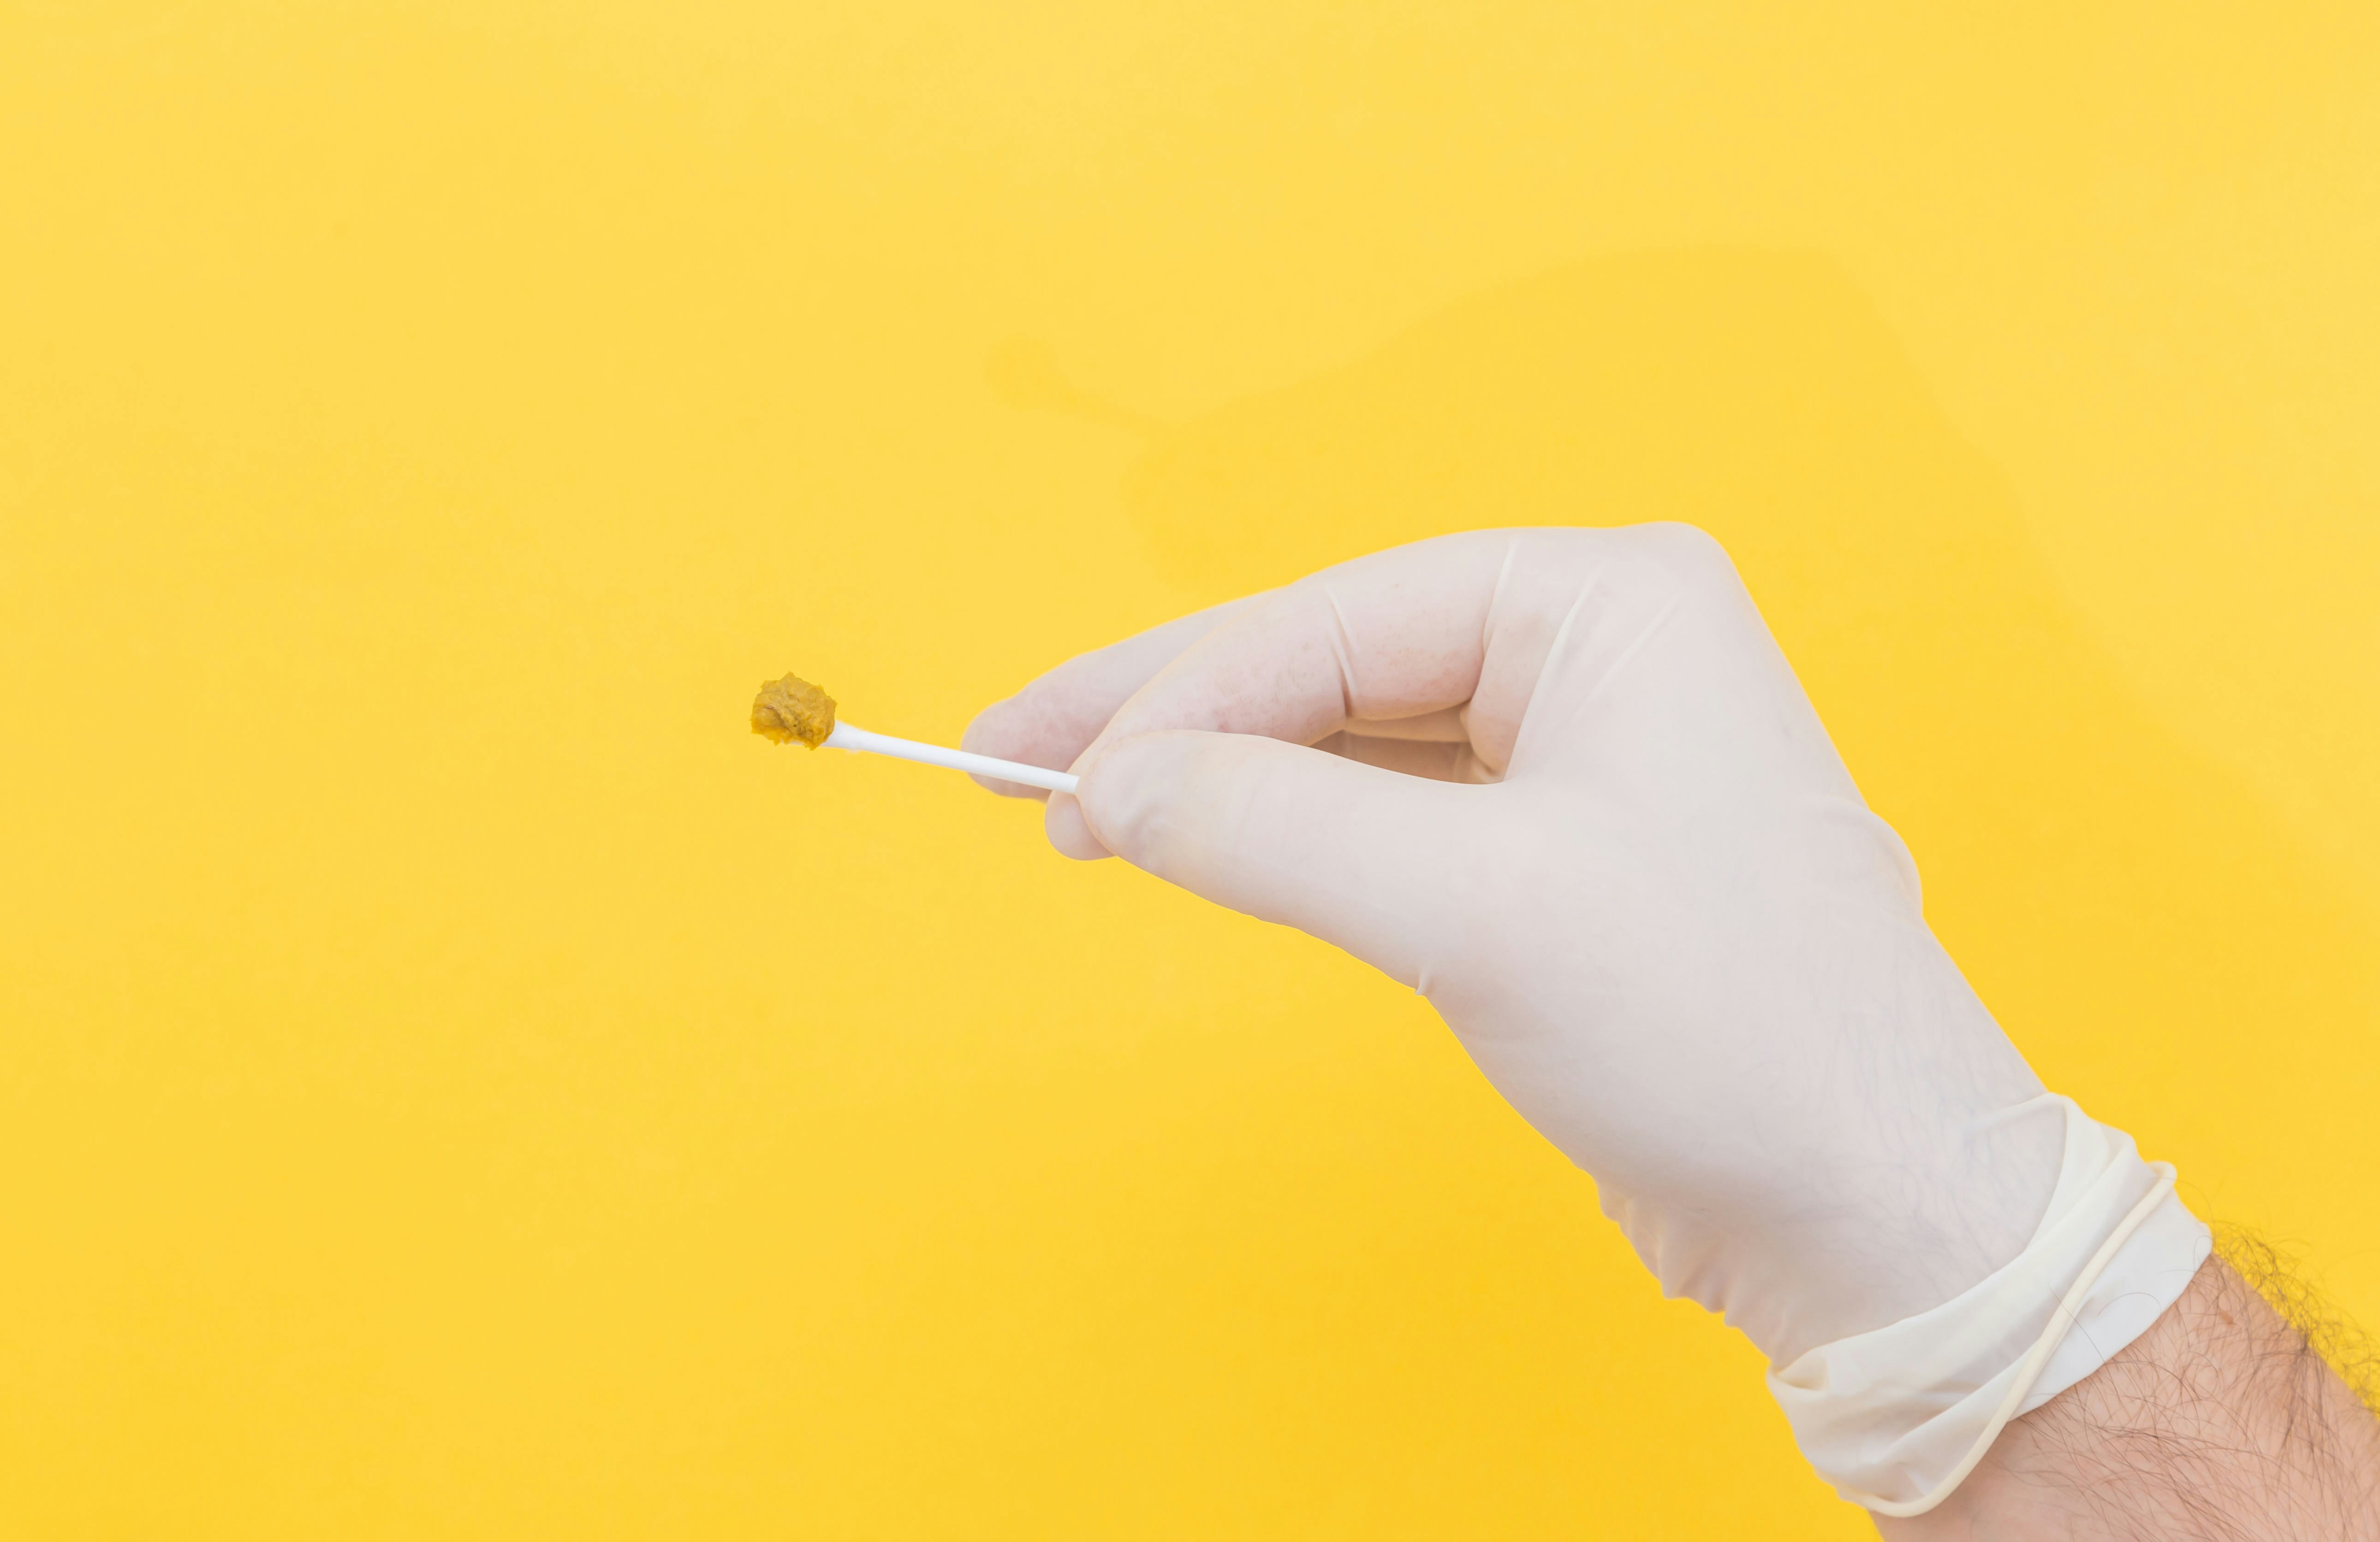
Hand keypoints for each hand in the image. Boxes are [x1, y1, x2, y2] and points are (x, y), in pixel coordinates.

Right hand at [965, 526, 2063, 1364]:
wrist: (1874, 1205)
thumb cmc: (1730, 1032)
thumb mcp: (1475, 913)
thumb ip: (1274, 826)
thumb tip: (1113, 783)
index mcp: (1609, 603)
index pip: (1336, 618)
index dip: (1176, 691)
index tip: (1049, 766)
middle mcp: (1603, 651)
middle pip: (1332, 660)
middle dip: (1176, 715)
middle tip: (1013, 751)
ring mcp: (1588, 751)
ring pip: (1353, 737)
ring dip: (1223, 775)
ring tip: (1081, 808)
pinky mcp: (1568, 852)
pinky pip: (1396, 811)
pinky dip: (1294, 831)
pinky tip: (1206, 840)